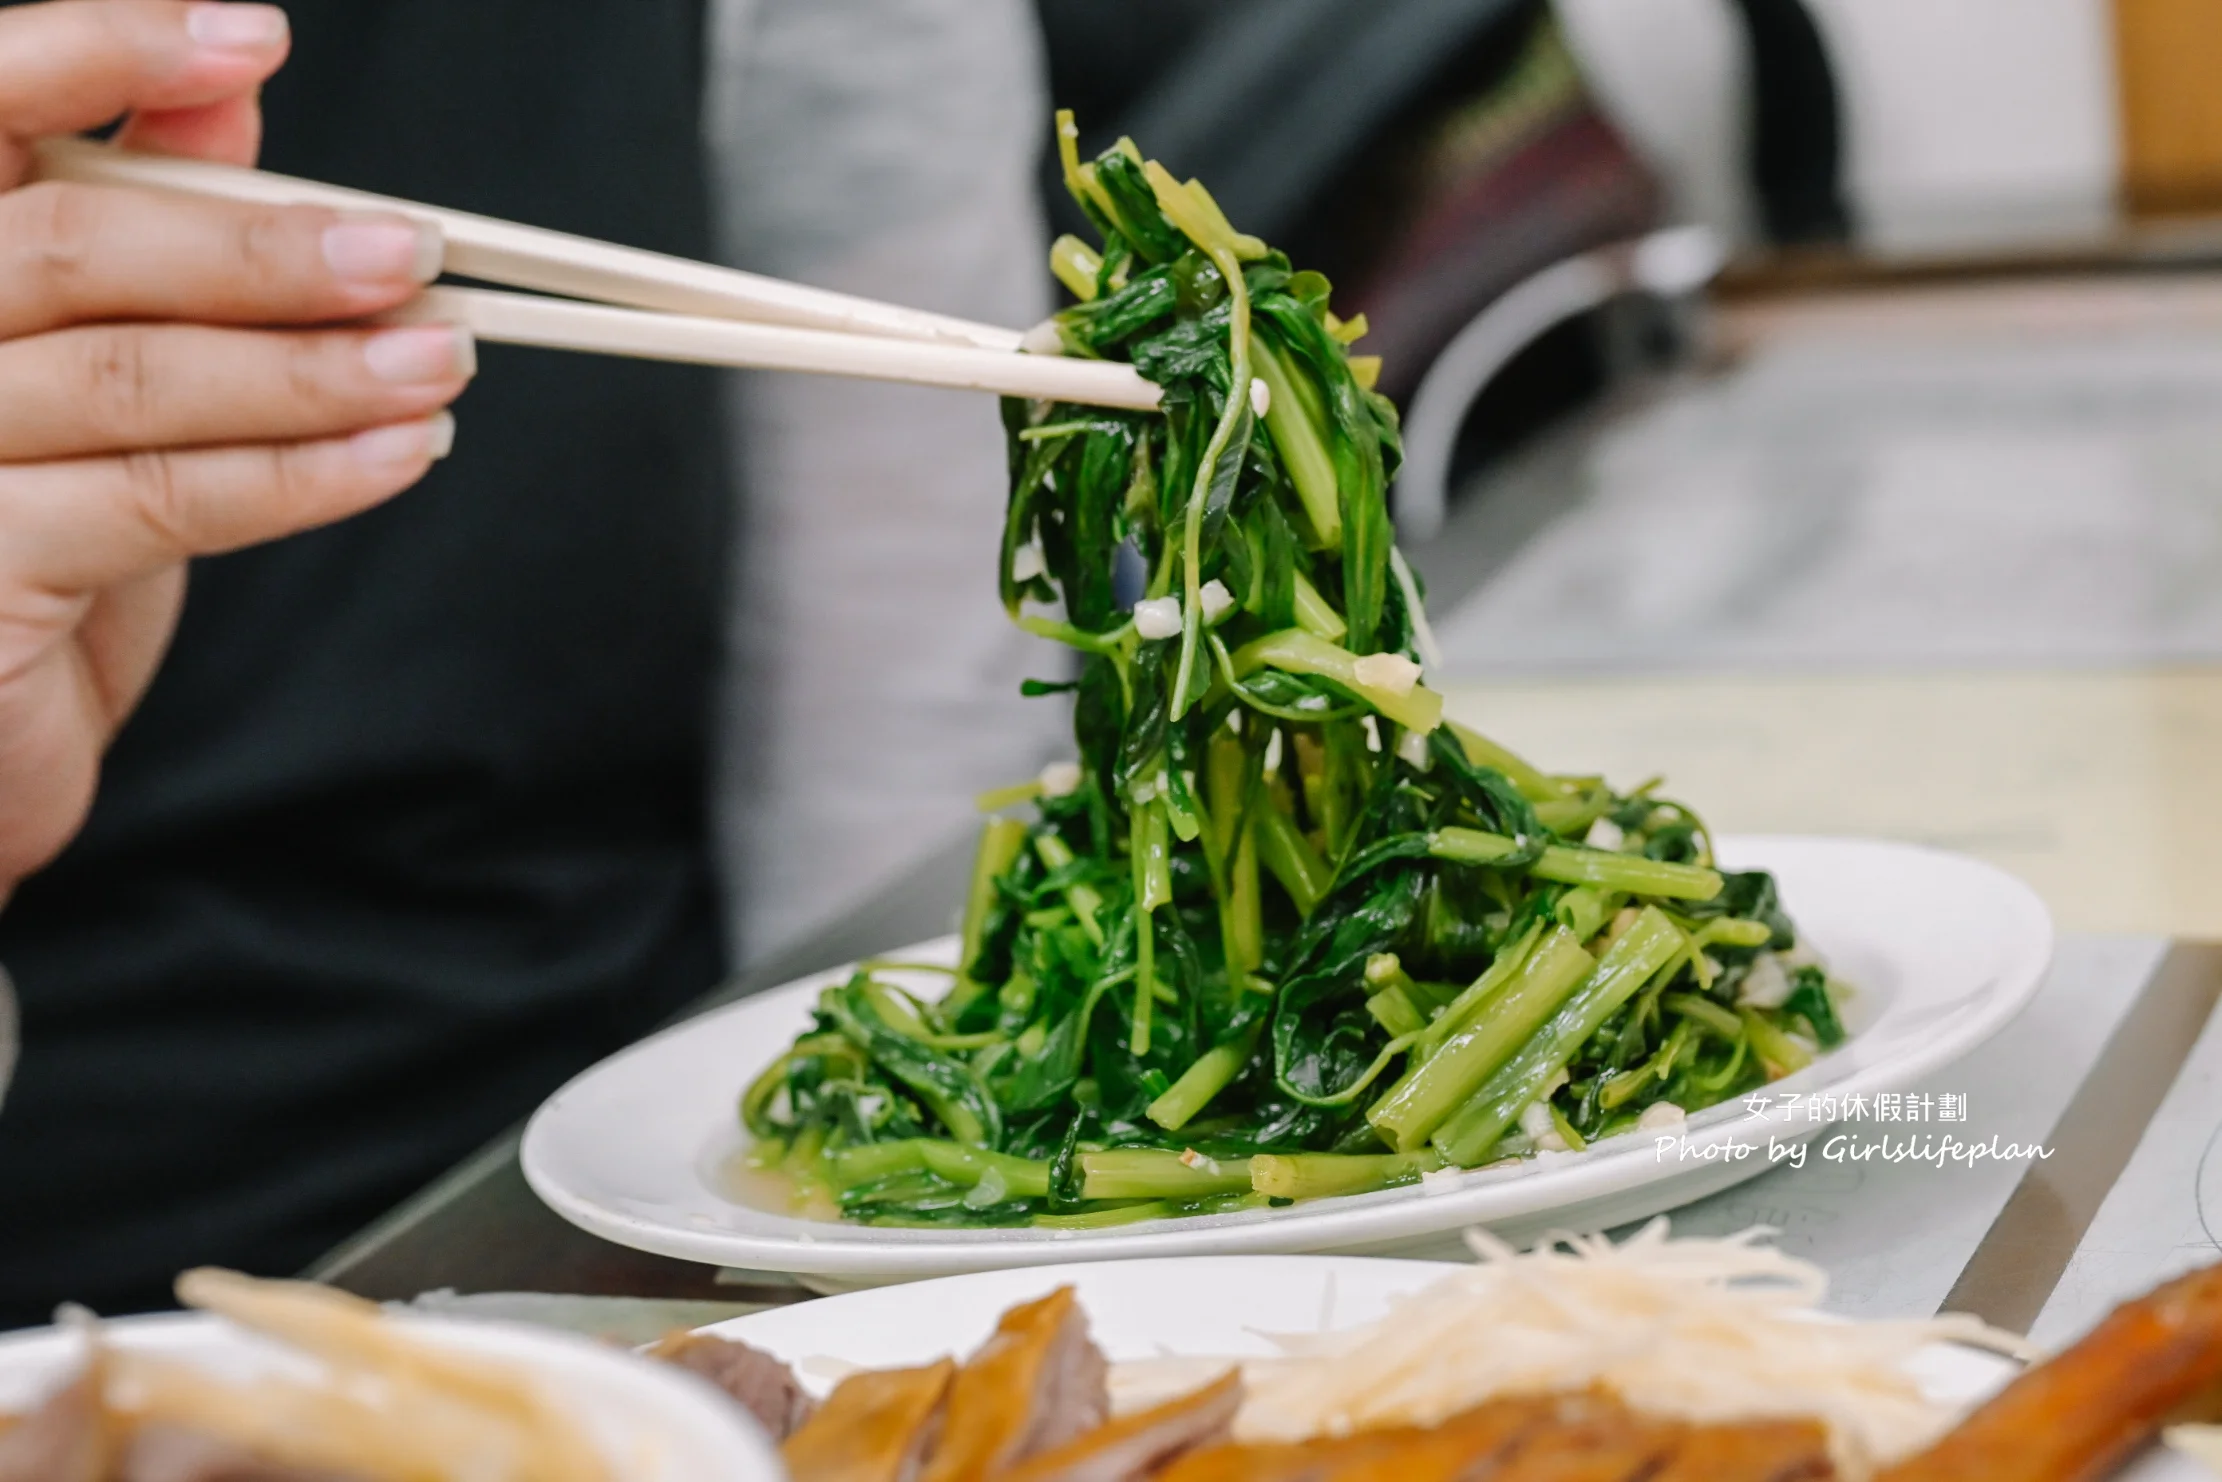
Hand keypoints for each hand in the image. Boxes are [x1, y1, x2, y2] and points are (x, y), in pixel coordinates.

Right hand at [0, 1, 475, 902]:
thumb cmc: (35, 539)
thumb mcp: (90, 367)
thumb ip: (140, 222)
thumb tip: (227, 96)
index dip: (100, 53)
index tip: (249, 36)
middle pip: (73, 246)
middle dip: (262, 247)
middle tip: (412, 254)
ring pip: (131, 378)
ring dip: (310, 367)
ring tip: (441, 359)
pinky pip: (159, 499)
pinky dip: (299, 473)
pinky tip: (397, 451)